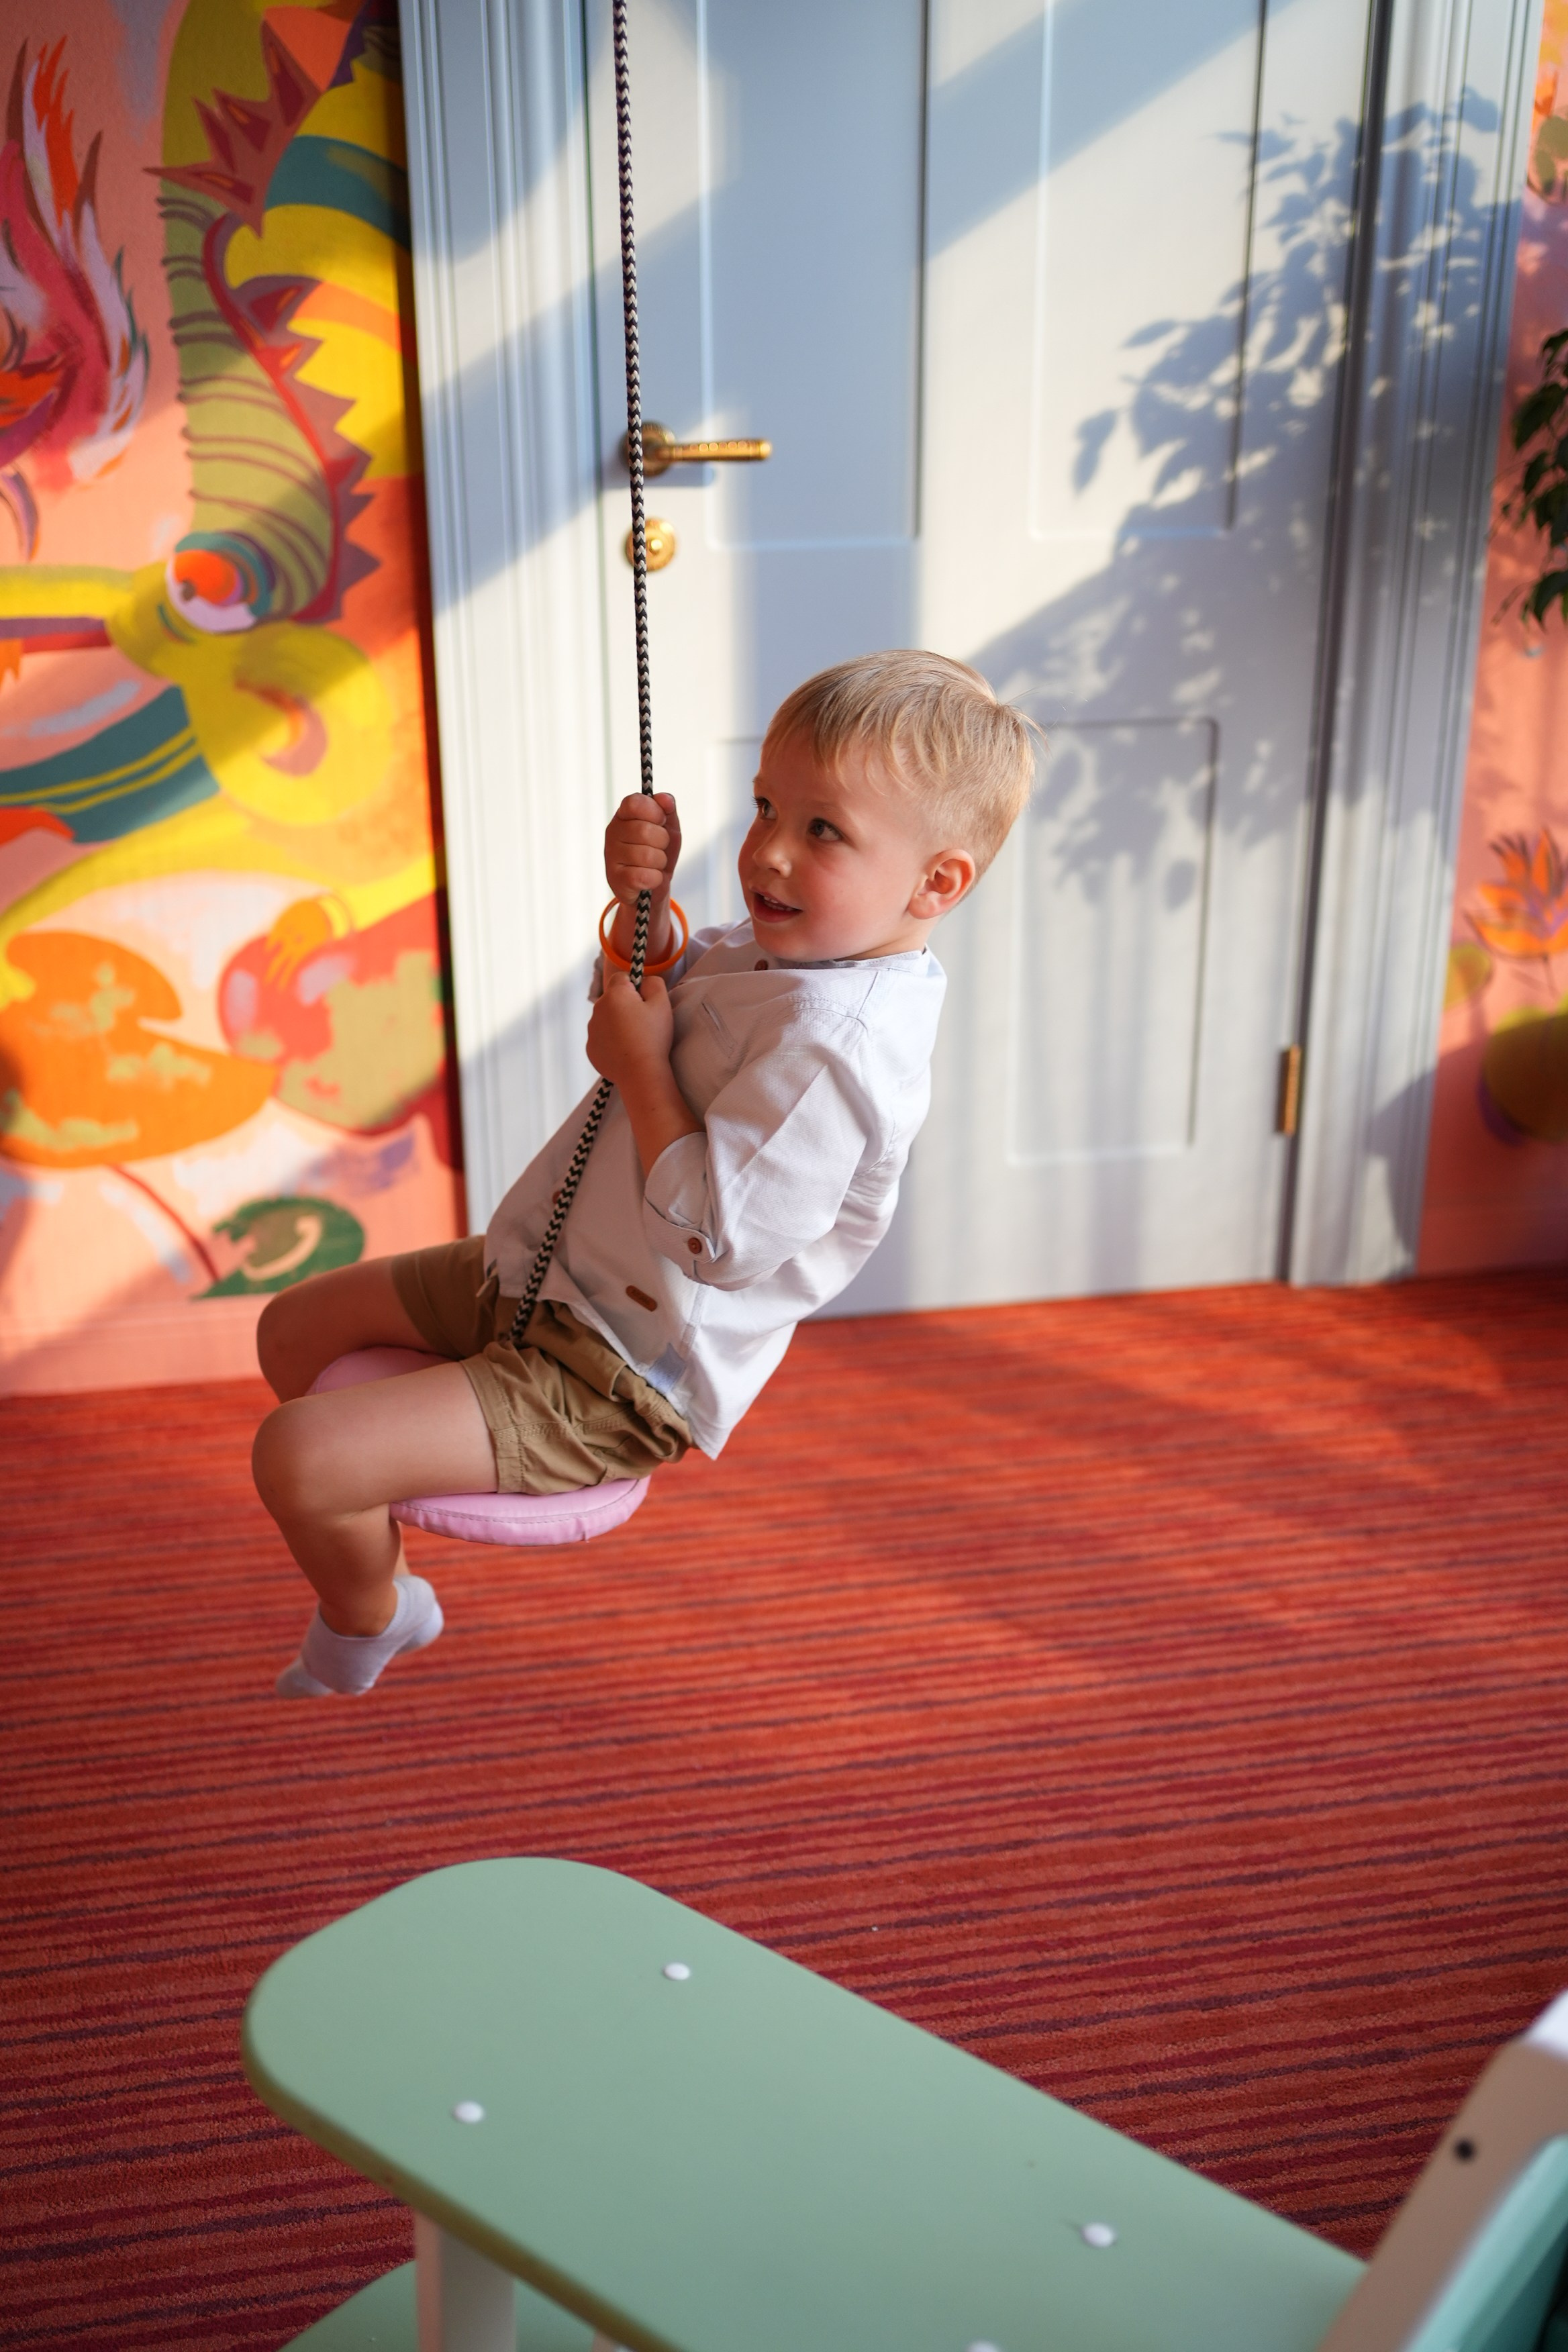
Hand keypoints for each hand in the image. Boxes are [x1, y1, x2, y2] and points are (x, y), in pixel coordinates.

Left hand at [586, 969, 674, 1087]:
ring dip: (618, 1023)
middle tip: (644, 1023)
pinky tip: (626, 1051)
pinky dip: (612, 1042)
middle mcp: (597, 1009)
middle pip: (613, 999)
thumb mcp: (662, 1003)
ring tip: (635, 1039)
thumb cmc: (653, 1037)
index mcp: (614, 994)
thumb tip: (644, 980)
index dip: (635, 987)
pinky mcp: (590, 1049)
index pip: (621, 977)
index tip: (645, 1003)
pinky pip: (602, 1038)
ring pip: (607, 1019)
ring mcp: (591, 1030)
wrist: (640, 1073)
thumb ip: (654, 983)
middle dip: (626, 1006)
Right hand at [604, 791, 680, 910]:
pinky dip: (655, 878)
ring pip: (648, 856)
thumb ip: (667, 809)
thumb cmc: (658, 850)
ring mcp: (611, 856)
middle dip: (663, 841)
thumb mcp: (668, 826)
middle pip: (645, 831)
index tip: (660, 821)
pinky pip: (645, 876)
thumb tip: (665, 799)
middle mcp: (613, 832)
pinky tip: (650, 878)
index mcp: (623, 815)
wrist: (652, 885)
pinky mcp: (616, 880)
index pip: (634, 803)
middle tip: (659, 847)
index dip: (654, 812)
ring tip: (654, 864)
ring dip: (660, 862)